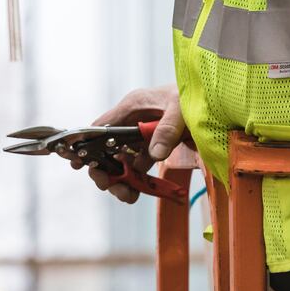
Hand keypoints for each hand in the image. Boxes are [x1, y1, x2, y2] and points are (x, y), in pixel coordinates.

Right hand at [78, 85, 185, 203]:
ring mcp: (140, 136)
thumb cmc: (192, 96)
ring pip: (120, 162)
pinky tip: (137, 192)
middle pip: (106, 149)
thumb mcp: (180, 109)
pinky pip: (136, 167)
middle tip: (112, 186)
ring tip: (128, 195)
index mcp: (132, 107)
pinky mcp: (151, 147)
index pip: (101, 126)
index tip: (79, 163)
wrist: (210, 100)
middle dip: (105, 171)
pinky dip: (134, 181)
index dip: (86, 144)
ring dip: (120, 181)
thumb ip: (167, 130)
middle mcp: (131, 121)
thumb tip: (154, 155)